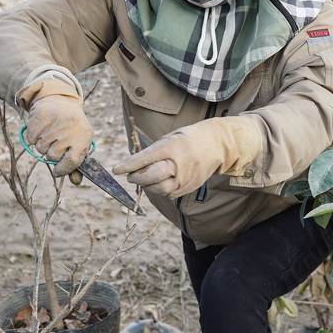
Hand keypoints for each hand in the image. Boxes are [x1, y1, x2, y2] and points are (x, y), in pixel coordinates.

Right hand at [24, 94, 92, 174]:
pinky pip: (31, 139)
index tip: (58, 171)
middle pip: (53, 156)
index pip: (73, 161)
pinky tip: (42, 128)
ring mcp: (55, 121)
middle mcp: (70, 128)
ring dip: (43, 145)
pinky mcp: (40, 115)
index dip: (63, 170)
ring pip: (41, 148)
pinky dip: (34, 137)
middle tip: (56, 142)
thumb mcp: (78, 142)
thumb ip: (76, 164)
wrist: (60, 100)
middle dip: (52, 153)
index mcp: (84, 136)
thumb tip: (76, 182)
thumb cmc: (70, 127)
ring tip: (50, 133)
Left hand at [113, 117, 261, 198]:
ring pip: (158, 189)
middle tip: (131, 176)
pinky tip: (160, 182)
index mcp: (171, 147)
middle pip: (150, 177)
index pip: (145, 159)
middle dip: (136, 178)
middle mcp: (178, 164)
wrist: (216, 145)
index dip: (128, 165)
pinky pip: (168, 194)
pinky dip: (160, 190)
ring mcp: (184, 178)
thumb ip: (154, 151)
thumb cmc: (188, 139)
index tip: (116, 170)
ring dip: (147, 186)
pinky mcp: (188, 187)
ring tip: (145, 179)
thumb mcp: (170, 138)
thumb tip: (134, 166)